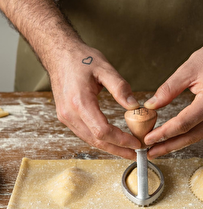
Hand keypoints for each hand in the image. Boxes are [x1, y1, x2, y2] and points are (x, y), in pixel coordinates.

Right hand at [50, 44, 139, 158]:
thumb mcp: (104, 68)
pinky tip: (112, 139)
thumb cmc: (81, 59)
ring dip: (109, 147)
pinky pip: (84, 133)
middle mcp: (70, 113)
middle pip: (96, 140)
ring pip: (90, 140)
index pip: (102, 131)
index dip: (121, 140)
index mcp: (80, 102)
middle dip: (118, 149)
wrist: (59, 55)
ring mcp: (65, 116)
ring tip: (127, 150)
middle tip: (136, 153)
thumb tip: (134, 107)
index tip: (136, 143)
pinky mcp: (66, 116)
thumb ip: (120, 88)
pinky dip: (100, 139)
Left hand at [144, 40, 202, 158]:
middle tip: (151, 152)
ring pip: (197, 136)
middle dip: (169, 146)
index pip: (183, 124)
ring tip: (159, 148)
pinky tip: (175, 138)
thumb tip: (151, 105)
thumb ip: (168, 90)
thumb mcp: (186, 71)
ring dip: (177, 143)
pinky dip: (187, 135)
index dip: (164, 133)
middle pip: (190, 136)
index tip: (148, 139)